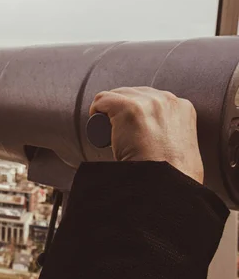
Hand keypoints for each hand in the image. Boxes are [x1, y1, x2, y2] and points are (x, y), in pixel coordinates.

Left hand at [89, 86, 203, 183]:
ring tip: (108, 129)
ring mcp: (148, 103)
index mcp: (182, 108)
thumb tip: (166, 146)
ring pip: (117, 95)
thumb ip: (177, 138)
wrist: (166, 185)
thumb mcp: (183, 149)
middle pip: (133, 93)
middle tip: (117, 131)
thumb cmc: (172, 176)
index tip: (129, 127)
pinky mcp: (129, 108)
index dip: (136, 110)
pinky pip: (103, 100)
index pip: (150, 98)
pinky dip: (96, 109)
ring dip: (108, 110)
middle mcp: (167, 100)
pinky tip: (96, 120)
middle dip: (121, 108)